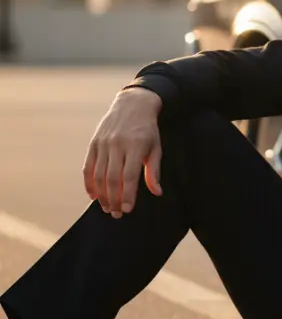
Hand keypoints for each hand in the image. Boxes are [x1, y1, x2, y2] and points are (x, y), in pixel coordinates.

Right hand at [82, 88, 163, 216]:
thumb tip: (157, 192)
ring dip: (101, 194)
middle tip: (116, 214)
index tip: (127, 210)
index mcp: (136, 146)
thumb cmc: (148, 129)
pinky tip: (93, 195)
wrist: (133, 104)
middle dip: (113, 199)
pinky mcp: (94, 142)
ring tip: (106, 208)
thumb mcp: (156, 147)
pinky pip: (88, 166)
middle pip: (112, 178)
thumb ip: (154, 171)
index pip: (129, 176)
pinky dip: (89, 183)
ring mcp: (103, 143)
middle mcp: (117, 144)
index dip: (127, 195)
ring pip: (98, 174)